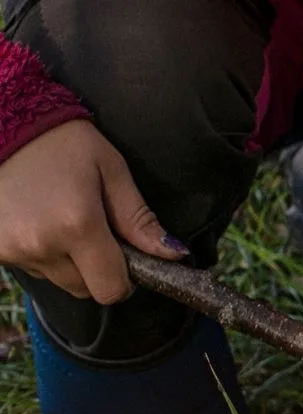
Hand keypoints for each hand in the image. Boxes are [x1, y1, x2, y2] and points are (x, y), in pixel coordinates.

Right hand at [0, 120, 187, 301]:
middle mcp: (41, 244)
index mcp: (77, 226)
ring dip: (68, 263)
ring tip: (62, 221)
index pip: (110, 289)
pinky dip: (41, 254)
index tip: (126, 259)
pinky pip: (32, 268)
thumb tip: (174, 255)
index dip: (124, 280)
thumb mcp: (112, 171)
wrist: (4, 124)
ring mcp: (11, 249)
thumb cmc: (63, 143)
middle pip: (85, 289)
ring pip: (58, 280)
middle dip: (97, 270)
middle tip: (94, 232)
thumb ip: (140, 219)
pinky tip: (38, 222)